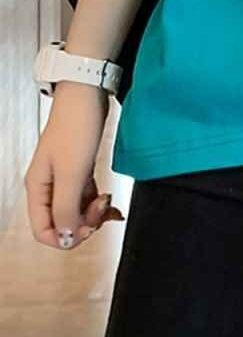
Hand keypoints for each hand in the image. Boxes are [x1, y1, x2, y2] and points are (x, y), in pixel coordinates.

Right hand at [24, 81, 124, 249]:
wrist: (87, 98)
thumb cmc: (76, 129)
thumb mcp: (72, 173)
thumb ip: (66, 207)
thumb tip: (64, 238)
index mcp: (37, 189)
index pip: (44, 231)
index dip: (66, 236)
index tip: (87, 227)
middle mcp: (48, 188)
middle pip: (63, 224)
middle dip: (85, 223)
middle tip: (103, 208)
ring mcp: (65, 181)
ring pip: (78, 212)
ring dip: (95, 214)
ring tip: (109, 201)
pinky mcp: (80, 173)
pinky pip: (88, 200)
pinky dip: (100, 204)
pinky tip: (112, 200)